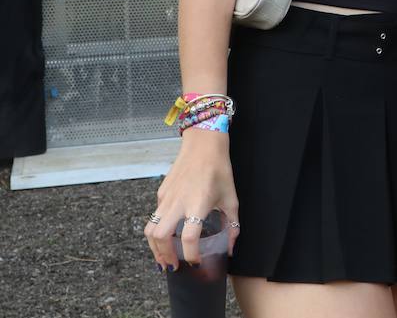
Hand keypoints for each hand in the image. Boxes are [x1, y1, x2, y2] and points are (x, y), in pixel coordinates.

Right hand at [145, 129, 238, 269]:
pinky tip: (167, 235)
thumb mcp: (231, 197)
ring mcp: (166, 198)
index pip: (188, 237)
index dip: (190, 254)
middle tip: (173, 266)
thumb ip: (232, 224)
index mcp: (198, 203)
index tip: (195, 263)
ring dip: (154, 247)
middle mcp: (178, 202)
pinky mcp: (161, 193)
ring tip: (164, 258)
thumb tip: (231, 247)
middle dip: (164, 256)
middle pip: (160, 236)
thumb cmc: (219, 170)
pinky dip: (157, 230)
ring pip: (149, 229)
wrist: (203, 144)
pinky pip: (154, 216)